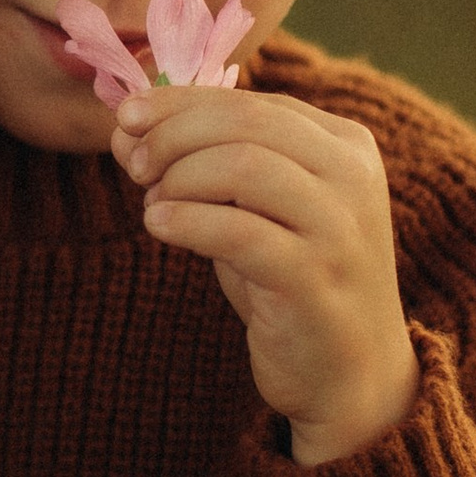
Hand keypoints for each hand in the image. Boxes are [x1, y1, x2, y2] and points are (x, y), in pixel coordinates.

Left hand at [116, 83, 417, 464]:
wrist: (350, 373)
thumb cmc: (292, 281)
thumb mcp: (251, 212)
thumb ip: (202, 166)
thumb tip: (124, 131)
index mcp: (345, 146)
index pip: (253, 103)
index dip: (180, 103)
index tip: (126, 117)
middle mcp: (351, 177)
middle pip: (247, 124)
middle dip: (174, 135)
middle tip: (134, 164)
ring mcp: (340, 228)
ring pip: (243, 168)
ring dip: (180, 178)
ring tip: (152, 205)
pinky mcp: (315, 279)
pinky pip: (239, 233)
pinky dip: (187, 221)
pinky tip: (159, 226)